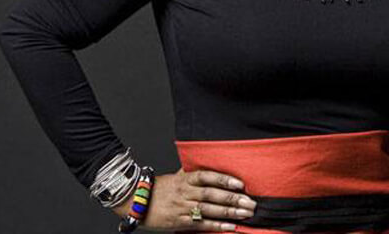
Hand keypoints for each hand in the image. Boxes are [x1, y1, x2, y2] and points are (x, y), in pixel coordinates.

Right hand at [112, 168, 256, 231]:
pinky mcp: (180, 222)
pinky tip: (231, 227)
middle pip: (212, 195)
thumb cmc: (161, 188)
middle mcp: (185, 192)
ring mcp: (182, 207)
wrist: (137, 202)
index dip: (224, 179)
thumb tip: (211, 161)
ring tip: (246, 213)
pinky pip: (201, 224)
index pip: (208, 176)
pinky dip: (217, 226)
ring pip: (209, 210)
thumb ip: (194, 171)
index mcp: (185, 179)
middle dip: (233, 199)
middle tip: (251, 202)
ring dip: (229, 213)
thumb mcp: (177, 175)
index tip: (240, 184)